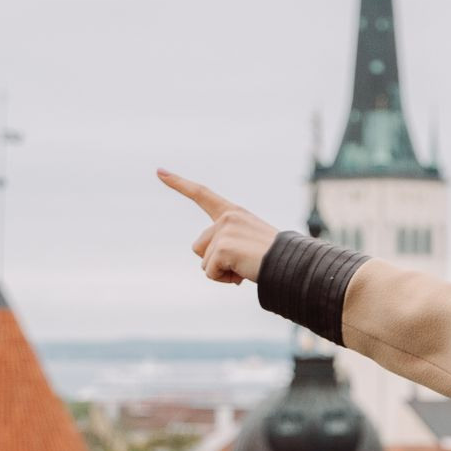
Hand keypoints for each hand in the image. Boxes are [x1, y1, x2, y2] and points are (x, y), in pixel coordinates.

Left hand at [159, 169, 278, 284]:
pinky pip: (209, 272)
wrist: (291, 263)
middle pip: (199, 247)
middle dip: (215, 261)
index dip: (179, 183)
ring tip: (246, 267)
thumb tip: (210, 268)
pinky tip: (242, 273)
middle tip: (242, 262)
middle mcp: (227, 218)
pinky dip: (223, 278)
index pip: (203, 194)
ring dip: (221, 272)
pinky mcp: (222, 248)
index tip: (160, 171)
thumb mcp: (249, 244)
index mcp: (233, 213)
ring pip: (204, 262)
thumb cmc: (274, 258)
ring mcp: (224, 231)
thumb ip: (226, 247)